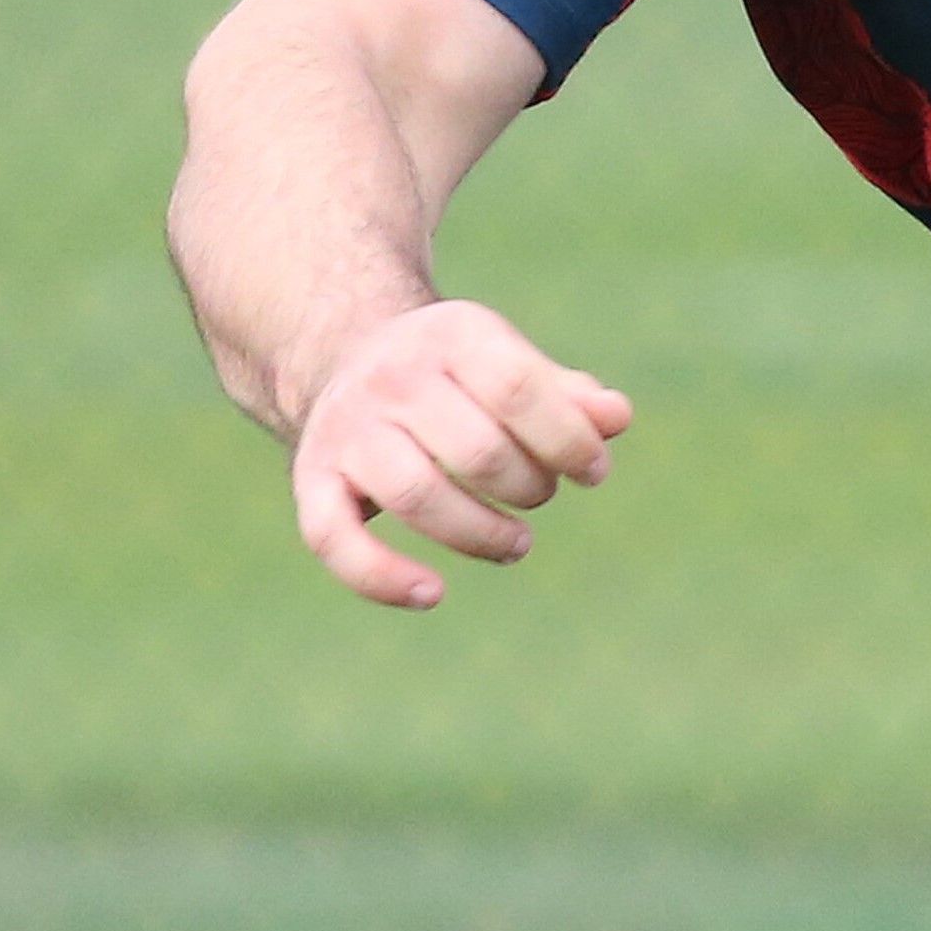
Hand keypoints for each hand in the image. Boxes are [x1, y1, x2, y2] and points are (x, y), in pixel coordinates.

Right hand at [289, 300, 632, 609]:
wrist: (345, 354)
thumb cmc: (456, 373)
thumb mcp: (509, 362)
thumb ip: (567, 394)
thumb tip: (618, 419)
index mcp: (452, 335)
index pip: (518, 388)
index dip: (567, 439)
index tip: (595, 471)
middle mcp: (392, 377)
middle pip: (475, 450)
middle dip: (528, 487)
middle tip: (542, 495)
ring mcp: (347, 428)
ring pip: (415, 494)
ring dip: (479, 533)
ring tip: (517, 545)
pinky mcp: (312, 477)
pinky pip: (334, 537)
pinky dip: (381, 576)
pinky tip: (433, 594)